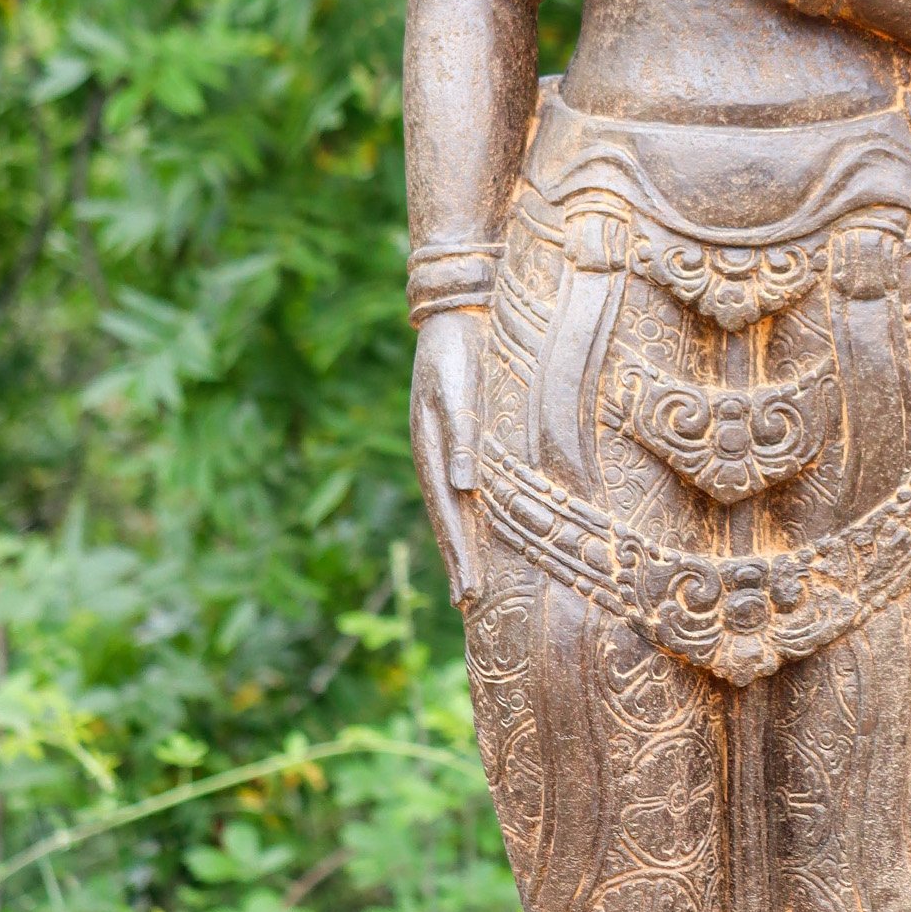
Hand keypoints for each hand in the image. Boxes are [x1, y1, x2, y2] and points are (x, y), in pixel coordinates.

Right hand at [409, 306, 485, 605]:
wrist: (460, 307)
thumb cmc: (460, 347)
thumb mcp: (456, 387)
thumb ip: (460, 434)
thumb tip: (462, 486)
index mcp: (431, 447)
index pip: (447, 513)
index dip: (458, 553)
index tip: (470, 593)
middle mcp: (436, 453)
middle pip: (447, 518)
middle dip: (457, 560)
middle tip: (467, 604)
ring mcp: (446, 445)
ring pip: (455, 506)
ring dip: (462, 543)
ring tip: (469, 583)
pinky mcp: (461, 433)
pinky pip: (465, 484)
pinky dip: (471, 514)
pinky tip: (479, 530)